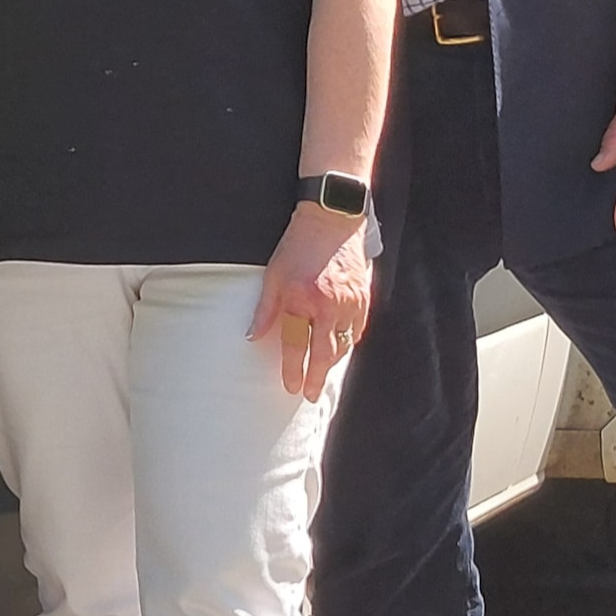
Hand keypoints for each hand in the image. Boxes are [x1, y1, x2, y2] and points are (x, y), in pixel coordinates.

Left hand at [249, 203, 369, 401]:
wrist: (332, 221)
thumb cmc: (297, 246)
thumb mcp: (273, 274)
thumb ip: (265, 308)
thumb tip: (252, 337)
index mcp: (302, 299)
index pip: (296, 344)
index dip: (292, 368)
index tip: (290, 386)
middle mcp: (328, 305)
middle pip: (324, 353)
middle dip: (316, 377)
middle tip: (309, 395)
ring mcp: (349, 303)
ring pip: (343, 344)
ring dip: (331, 362)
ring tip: (321, 374)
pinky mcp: (363, 298)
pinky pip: (356, 330)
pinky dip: (347, 342)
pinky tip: (339, 349)